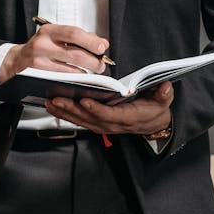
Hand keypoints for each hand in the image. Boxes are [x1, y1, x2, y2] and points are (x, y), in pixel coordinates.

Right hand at [0, 24, 109, 82]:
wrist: (16, 60)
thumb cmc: (40, 48)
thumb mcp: (55, 37)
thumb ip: (78, 38)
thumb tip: (100, 43)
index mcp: (49, 31)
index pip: (74, 34)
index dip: (91, 42)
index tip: (102, 47)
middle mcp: (42, 44)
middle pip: (75, 54)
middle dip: (93, 61)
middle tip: (101, 64)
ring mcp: (39, 61)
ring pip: (70, 69)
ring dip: (86, 72)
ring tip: (92, 71)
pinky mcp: (38, 75)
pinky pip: (62, 78)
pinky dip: (74, 78)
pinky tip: (79, 77)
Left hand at [45, 82, 173, 134]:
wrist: (153, 124)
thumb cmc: (155, 110)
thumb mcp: (163, 101)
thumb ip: (163, 94)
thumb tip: (164, 87)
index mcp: (128, 117)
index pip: (109, 115)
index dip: (96, 109)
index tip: (84, 100)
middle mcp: (113, 124)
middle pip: (89, 118)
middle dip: (71, 109)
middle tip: (56, 98)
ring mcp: (103, 125)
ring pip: (81, 120)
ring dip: (64, 111)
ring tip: (50, 102)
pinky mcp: (97, 124)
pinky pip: (80, 120)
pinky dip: (66, 114)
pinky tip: (54, 107)